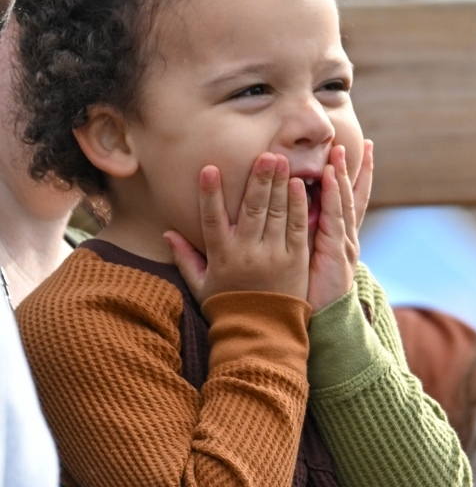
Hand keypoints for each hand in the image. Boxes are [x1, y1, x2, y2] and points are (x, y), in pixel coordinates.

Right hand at [164, 153, 308, 303]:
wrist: (262, 333)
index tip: (209, 168)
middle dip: (258, 179)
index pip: (212, 219)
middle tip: (263, 154)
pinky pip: (297, 227)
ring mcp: (273, 255)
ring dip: (279, 184)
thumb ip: (185, 257)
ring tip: (280, 159)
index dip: (210, 194)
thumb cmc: (229, 307)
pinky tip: (298, 185)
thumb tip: (166, 232)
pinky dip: (298, 205)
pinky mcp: (296, 259)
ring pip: (276, 213)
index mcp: (222, 256)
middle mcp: (247, 252)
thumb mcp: (202, 284)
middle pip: (252, 209)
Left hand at [306, 140, 372, 311]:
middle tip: (359, 144)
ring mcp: (346, 245)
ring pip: (346, 202)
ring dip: (344, 175)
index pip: (348, 201)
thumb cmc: (308, 294)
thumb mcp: (306, 259)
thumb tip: (284, 214)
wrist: (321, 324)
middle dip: (356, 169)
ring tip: (340, 151)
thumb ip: (302, 236)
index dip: (351, 178)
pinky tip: (331, 177)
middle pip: (354, 196)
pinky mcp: (339, 253)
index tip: (352, 153)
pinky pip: (336, 218)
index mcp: (338, 239)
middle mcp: (347, 238)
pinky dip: (335, 195)